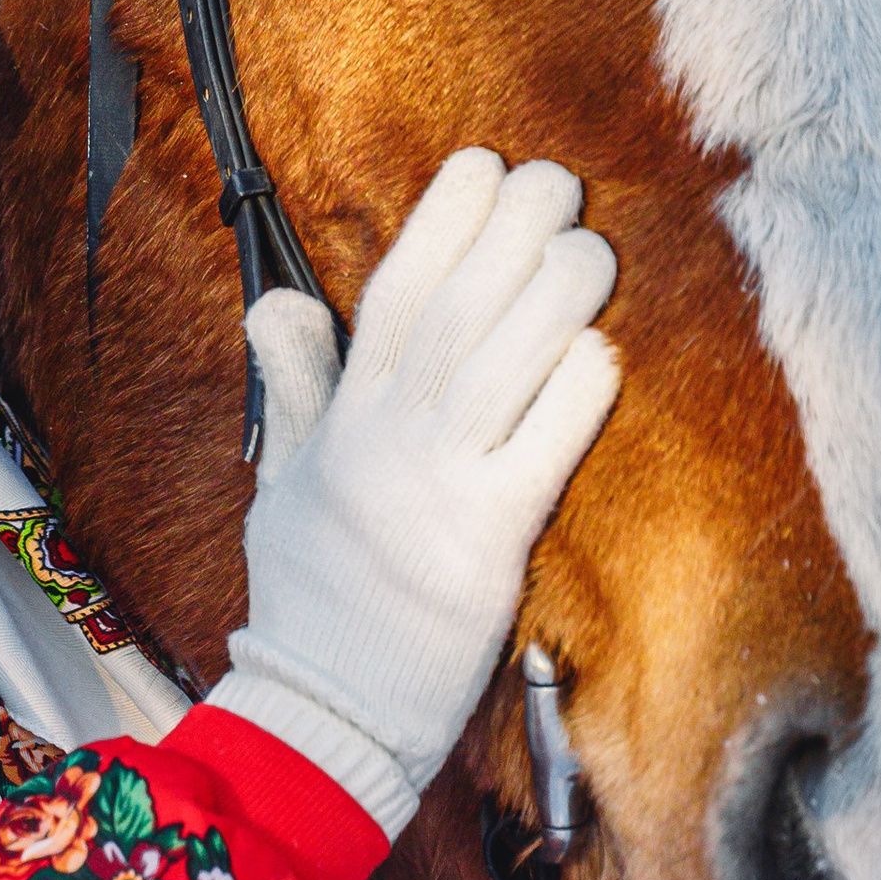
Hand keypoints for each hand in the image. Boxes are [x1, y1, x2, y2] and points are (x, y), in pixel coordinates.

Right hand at [207, 151, 619, 834]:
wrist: (324, 712)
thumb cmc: (311, 598)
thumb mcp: (284, 483)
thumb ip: (297, 390)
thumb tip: (278, 302)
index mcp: (344, 423)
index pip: (393, 296)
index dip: (441, 223)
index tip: (484, 167)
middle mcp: (386, 445)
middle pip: (453, 312)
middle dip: (509, 234)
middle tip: (559, 182)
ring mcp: (435, 493)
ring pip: (497, 365)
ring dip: (552, 296)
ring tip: (592, 247)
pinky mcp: (485, 548)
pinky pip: (537, 454)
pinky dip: (572, 397)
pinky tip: (602, 352)